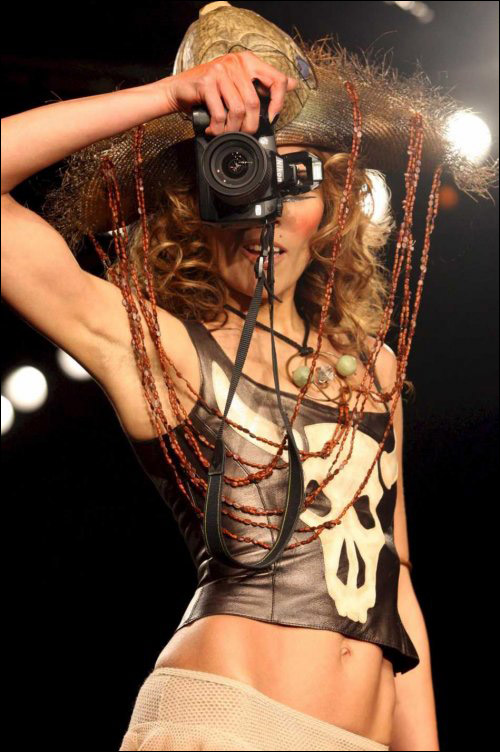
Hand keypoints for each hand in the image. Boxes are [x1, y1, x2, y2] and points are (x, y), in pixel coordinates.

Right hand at [161, 50, 298, 135]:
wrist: (179, 90)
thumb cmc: (209, 90)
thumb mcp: (239, 83)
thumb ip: (263, 84)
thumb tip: (293, 83)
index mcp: (248, 61)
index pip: (277, 79)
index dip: (279, 102)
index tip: (271, 118)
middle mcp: (236, 62)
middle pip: (254, 102)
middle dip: (250, 126)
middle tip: (243, 134)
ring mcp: (221, 71)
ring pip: (238, 110)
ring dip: (232, 129)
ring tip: (225, 132)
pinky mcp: (207, 82)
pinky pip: (220, 113)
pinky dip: (218, 128)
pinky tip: (213, 129)